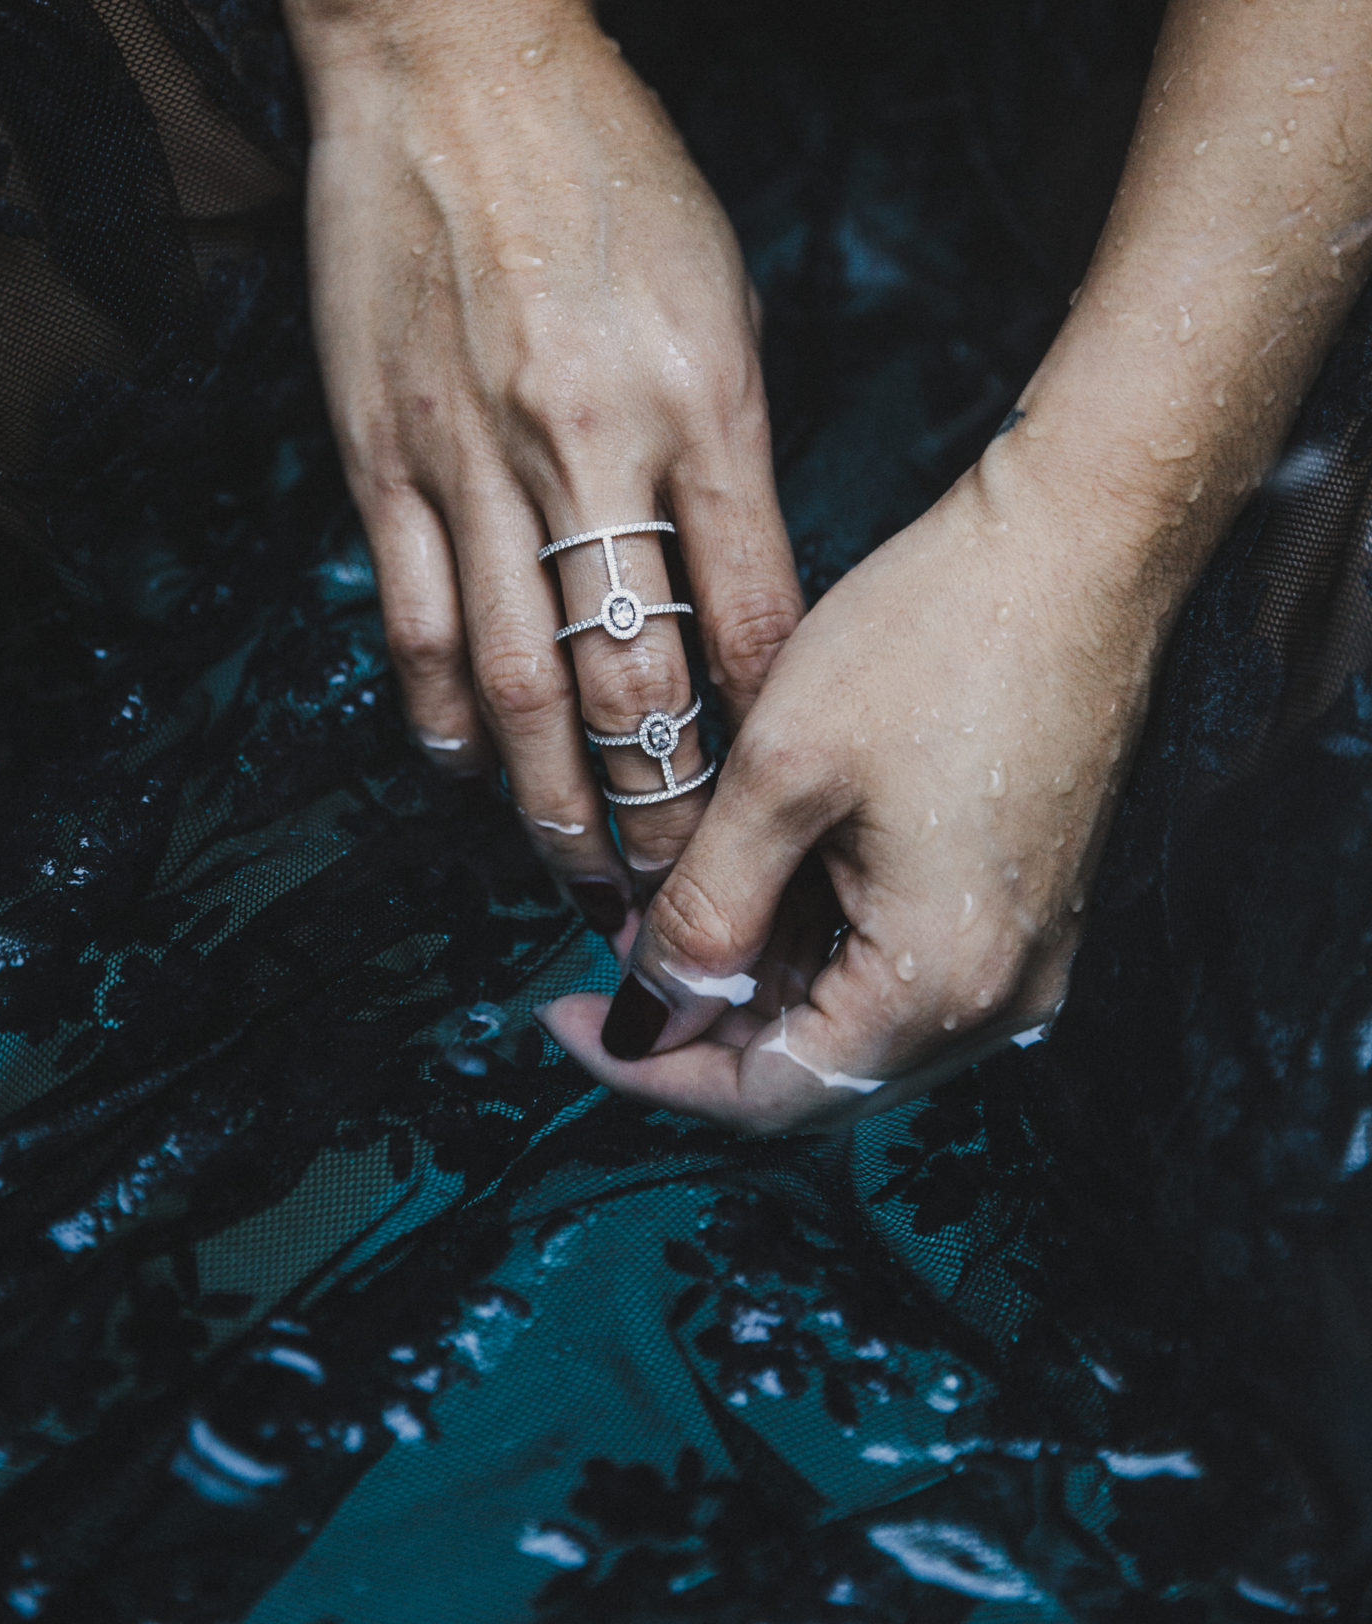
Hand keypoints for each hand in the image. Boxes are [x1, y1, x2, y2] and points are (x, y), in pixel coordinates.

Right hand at [305, 11, 802, 936]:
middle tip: (680, 892)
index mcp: (702, 403)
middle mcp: (591, 445)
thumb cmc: (613, 171)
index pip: (755, 616)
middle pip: (637, 679)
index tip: (781, 808)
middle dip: (664, 807)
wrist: (452, 64)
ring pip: (517, 677)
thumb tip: (739, 587)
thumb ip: (732, 450)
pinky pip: (411, 616)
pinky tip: (468, 764)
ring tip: (577, 869)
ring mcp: (473, 454)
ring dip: (550, 796)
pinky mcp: (382, 450)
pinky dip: (442, 709)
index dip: (769, 733)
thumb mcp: (721, 297)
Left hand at [540, 437, 1177, 1127]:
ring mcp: (1025, 956)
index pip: (768, 1095)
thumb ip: (706, 909)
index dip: (652, 1070)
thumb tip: (649, 1014)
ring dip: (759, 988)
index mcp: (940, 982)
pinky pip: (904, 973)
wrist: (1076, 549)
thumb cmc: (935, 636)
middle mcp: (999, 999)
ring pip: (857, 1026)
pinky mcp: (1027, 909)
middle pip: (817, 1074)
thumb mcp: (781, 771)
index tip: (567, 1019)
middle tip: (614, 957)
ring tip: (678, 906)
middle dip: (702, 1029)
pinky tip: (764, 883)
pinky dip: (820, 951)